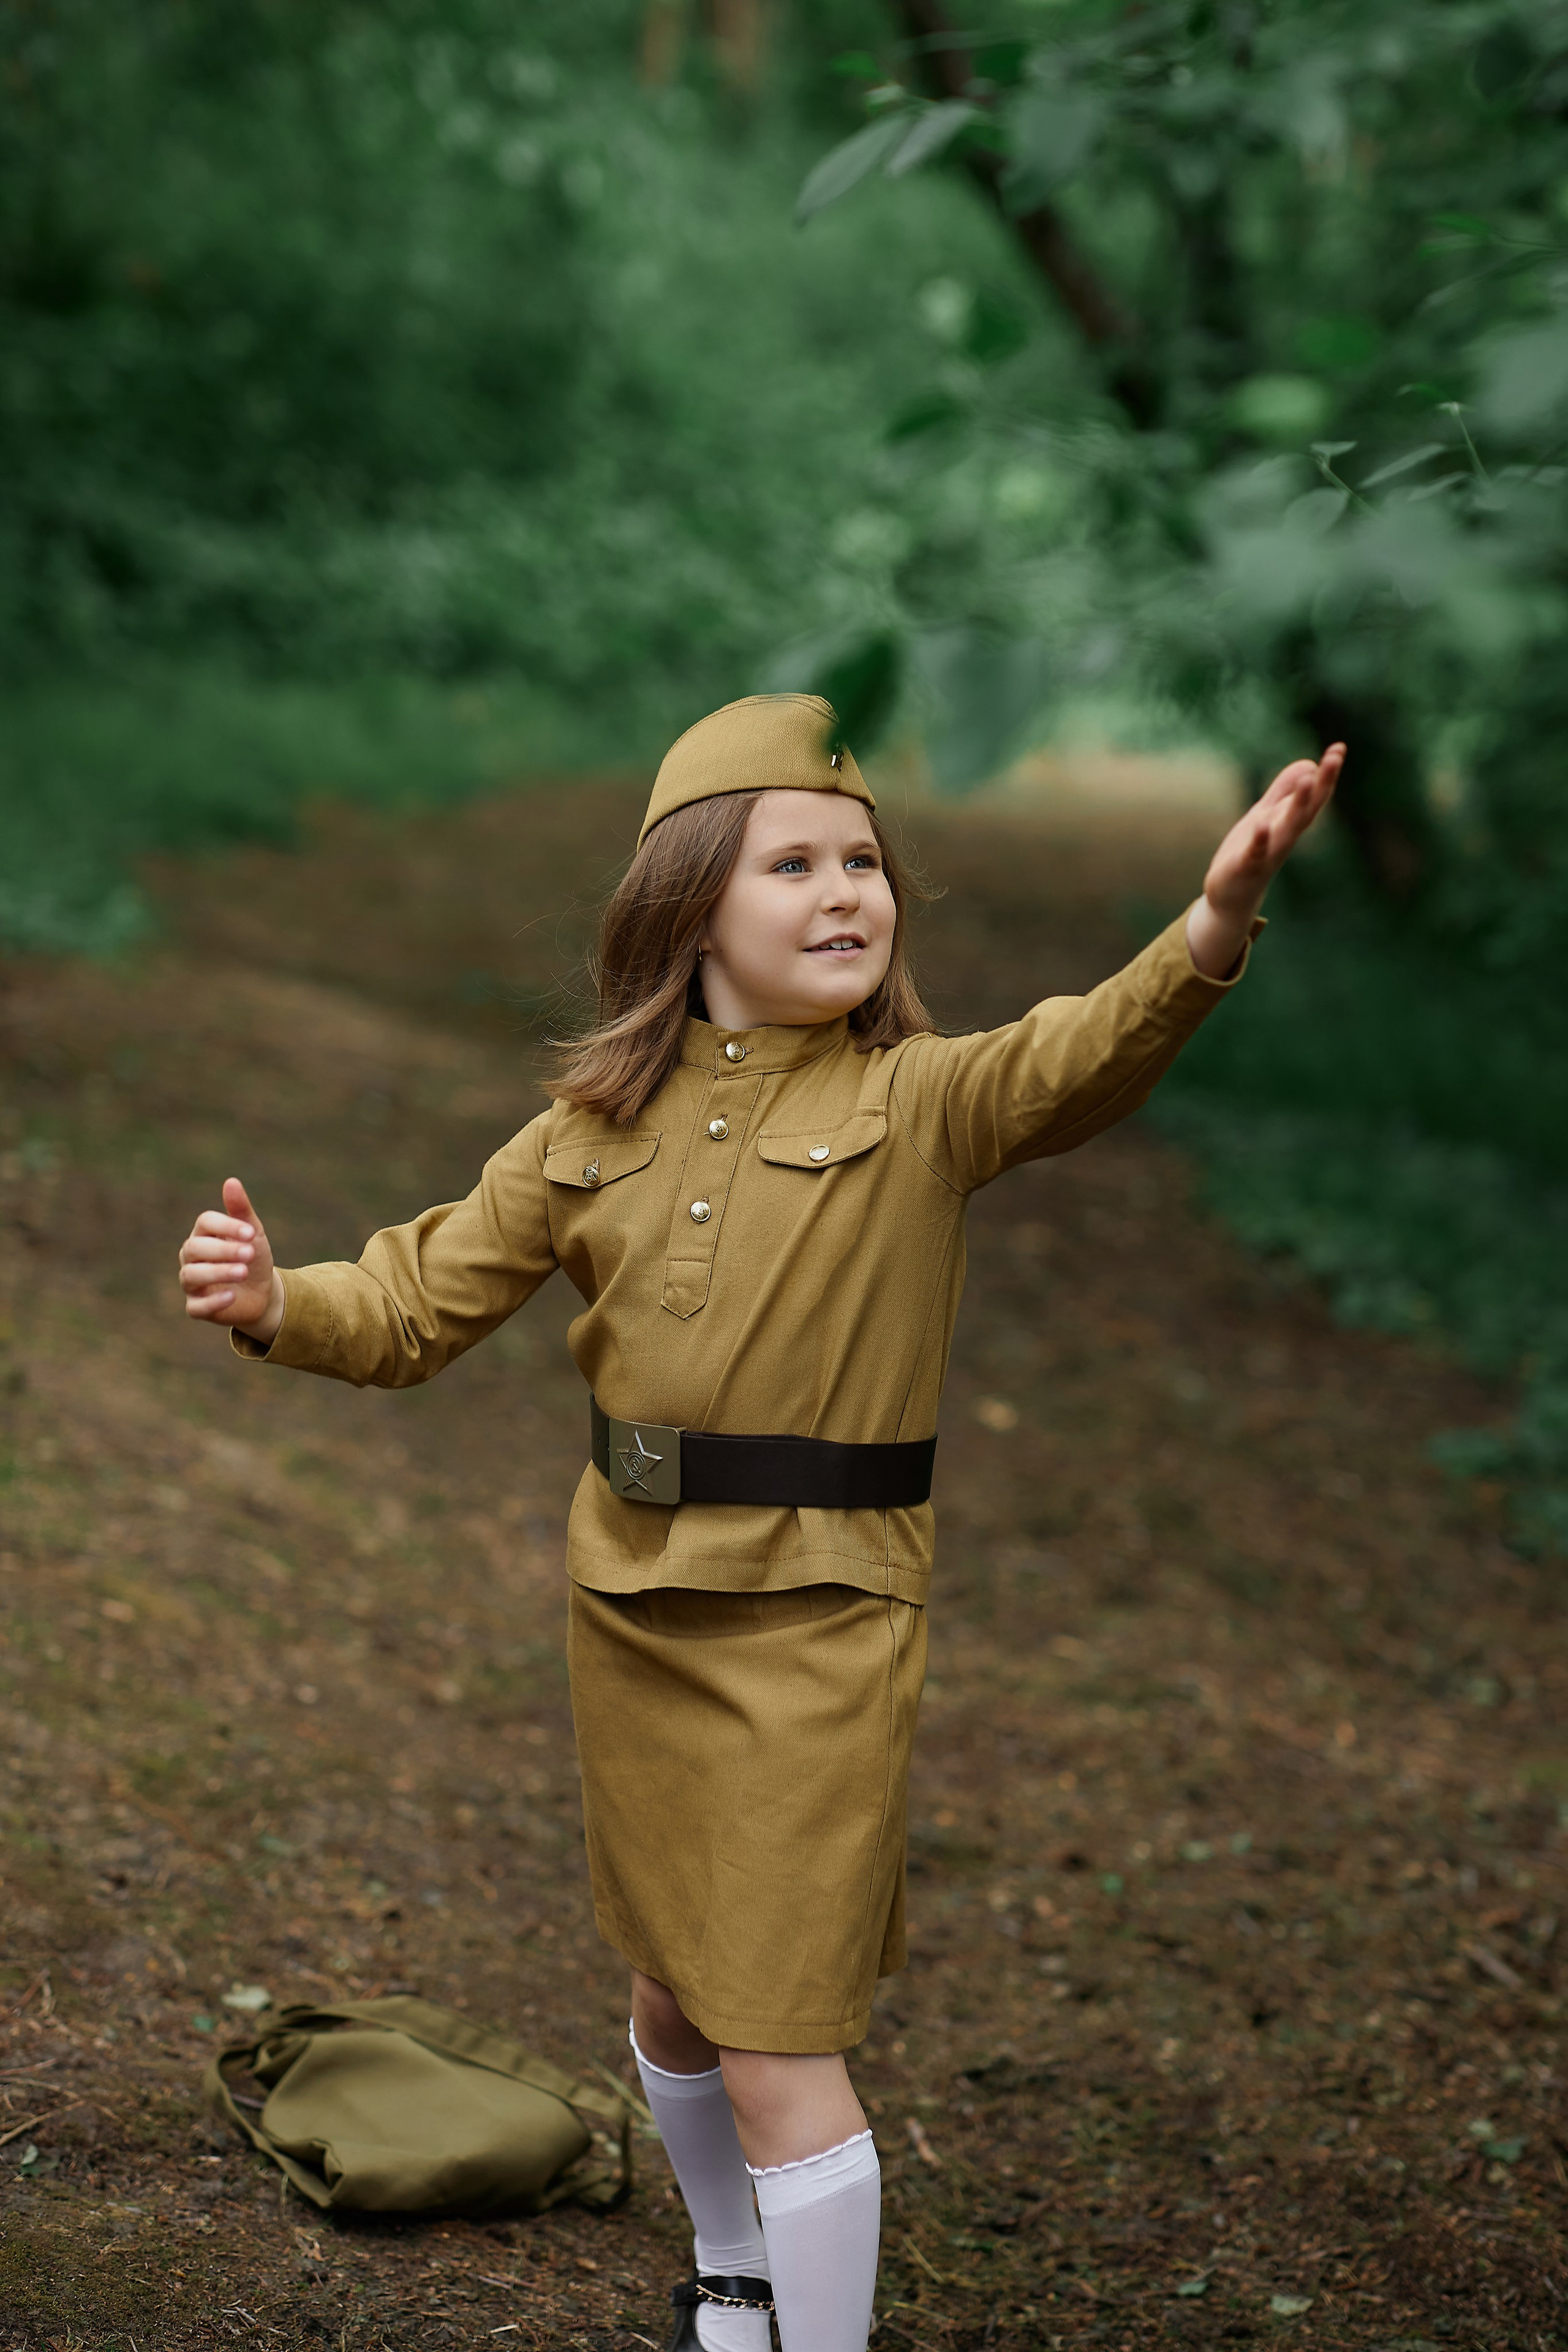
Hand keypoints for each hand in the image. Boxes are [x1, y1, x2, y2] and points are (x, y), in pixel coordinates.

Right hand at [178, 1177, 284, 1341]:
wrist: (263, 1293)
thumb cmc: (253, 1257)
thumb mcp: (253, 1234)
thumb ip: (241, 1210)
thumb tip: (231, 1181)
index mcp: (203, 1234)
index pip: (205, 1222)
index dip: (226, 1226)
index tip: (251, 1233)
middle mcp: (191, 1257)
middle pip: (195, 1248)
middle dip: (223, 1250)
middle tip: (250, 1253)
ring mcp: (191, 1283)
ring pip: (191, 1275)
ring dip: (218, 1273)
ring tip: (243, 1272)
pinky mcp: (197, 1307)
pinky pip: (195, 1306)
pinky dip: (212, 1302)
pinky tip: (232, 1296)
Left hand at [1186, 742, 1344, 978]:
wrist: (1231, 898)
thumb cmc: (1250, 853)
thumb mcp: (1265, 815)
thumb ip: (1283, 791)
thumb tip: (1309, 764)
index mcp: (1289, 824)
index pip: (1313, 797)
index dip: (1327, 774)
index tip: (1339, 748)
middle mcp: (1285, 838)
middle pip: (1307, 810)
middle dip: (1321, 784)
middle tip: (1335, 758)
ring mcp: (1267, 854)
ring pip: (1287, 830)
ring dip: (1298, 807)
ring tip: (1308, 781)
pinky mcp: (1245, 868)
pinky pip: (1255, 853)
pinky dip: (1259, 841)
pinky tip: (1261, 825)